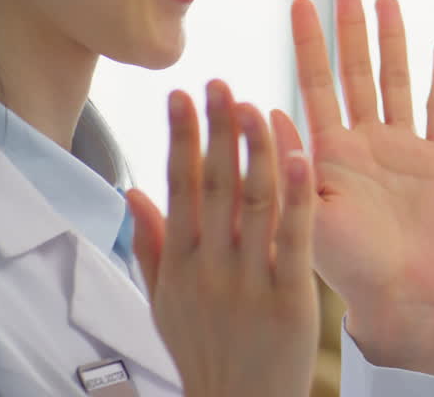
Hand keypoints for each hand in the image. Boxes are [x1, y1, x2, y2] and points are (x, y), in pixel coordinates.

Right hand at [127, 81, 317, 396]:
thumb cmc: (205, 351)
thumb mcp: (164, 301)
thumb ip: (150, 245)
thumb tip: (132, 192)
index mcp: (180, 263)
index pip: (179, 186)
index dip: (181, 137)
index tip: (182, 93)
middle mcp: (210, 267)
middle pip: (215, 186)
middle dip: (217, 130)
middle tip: (221, 83)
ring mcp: (249, 282)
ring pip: (254, 203)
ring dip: (257, 151)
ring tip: (258, 106)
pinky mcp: (289, 298)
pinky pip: (293, 239)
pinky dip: (298, 197)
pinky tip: (301, 156)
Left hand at [276, 0, 433, 374]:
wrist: (397, 296)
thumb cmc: (345, 266)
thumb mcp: (307, 214)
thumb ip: (290, 165)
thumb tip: (264, 111)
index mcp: (330, 151)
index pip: (316, 84)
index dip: (309, 44)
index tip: (300, 2)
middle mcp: (365, 141)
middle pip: (358, 73)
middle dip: (351, 31)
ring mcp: (404, 148)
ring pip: (398, 82)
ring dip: (394, 42)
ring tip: (386, 1)